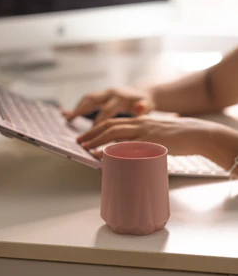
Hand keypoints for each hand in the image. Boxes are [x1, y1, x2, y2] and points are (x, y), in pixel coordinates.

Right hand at [62, 87, 154, 124]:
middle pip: (92, 101)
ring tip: (67, 119)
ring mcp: (104, 93)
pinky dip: (78, 106)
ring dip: (77, 108)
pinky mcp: (101, 96)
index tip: (92, 136)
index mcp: (120, 98)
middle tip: (71, 121)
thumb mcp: (147, 106)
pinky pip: (87, 100)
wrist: (143, 93)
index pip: (106, 111)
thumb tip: (140, 107)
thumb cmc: (145, 103)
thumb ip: (143, 107)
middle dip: (81, 111)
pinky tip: (68, 114)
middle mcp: (110, 93)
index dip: (99, 124)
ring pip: (87, 99)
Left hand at [77, 115, 210, 157]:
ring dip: (98, 140)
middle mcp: (139, 123)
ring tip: (86, 147)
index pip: (113, 122)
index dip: (97, 128)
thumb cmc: (177, 135)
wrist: (195, 134)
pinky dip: (114, 150)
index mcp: (139, 120)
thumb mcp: (156, 133)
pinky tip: (105, 155)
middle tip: (79, 141)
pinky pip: (128, 146)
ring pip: (115, 133)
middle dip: (92, 133)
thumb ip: (142, 139)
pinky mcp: (150, 141)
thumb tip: (129, 150)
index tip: (86, 135)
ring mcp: (144, 132)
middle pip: (110, 125)